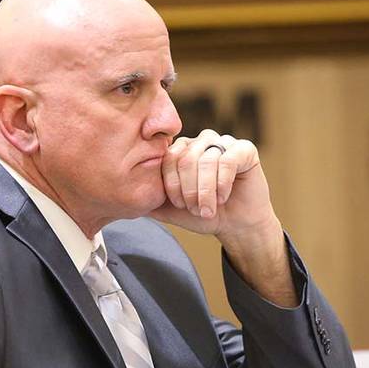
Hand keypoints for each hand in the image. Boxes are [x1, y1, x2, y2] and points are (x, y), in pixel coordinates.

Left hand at [152, 129, 279, 245]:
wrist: (236, 226)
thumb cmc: (205, 215)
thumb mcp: (172, 211)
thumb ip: (151, 201)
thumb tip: (123, 198)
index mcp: (182, 151)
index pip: (168, 159)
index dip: (172, 186)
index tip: (181, 206)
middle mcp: (201, 142)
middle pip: (185, 159)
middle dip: (189, 191)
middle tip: (196, 210)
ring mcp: (223, 143)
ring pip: (206, 161)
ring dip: (206, 191)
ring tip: (209, 209)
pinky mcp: (245, 150)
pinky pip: (227, 160)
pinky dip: (223, 184)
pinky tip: (224, 197)